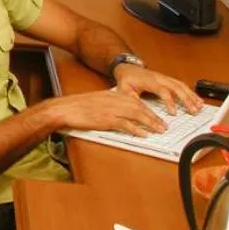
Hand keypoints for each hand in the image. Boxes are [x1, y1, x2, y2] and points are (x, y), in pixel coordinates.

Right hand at [43, 89, 167, 135]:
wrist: (64, 109)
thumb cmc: (76, 107)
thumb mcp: (96, 101)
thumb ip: (109, 105)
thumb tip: (119, 113)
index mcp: (112, 95)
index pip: (136, 101)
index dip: (149, 109)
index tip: (156, 115)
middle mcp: (114, 100)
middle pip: (140, 107)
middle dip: (154, 117)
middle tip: (164, 125)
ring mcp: (111, 110)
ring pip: (137, 115)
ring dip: (150, 123)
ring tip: (160, 130)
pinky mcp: (106, 120)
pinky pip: (126, 125)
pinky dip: (137, 130)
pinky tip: (144, 134)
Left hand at [114, 65, 202, 113]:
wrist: (127, 67)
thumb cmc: (126, 79)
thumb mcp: (124, 90)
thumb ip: (131, 99)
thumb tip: (139, 111)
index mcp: (149, 81)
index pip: (162, 90)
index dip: (169, 101)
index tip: (173, 113)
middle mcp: (159, 78)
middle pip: (176, 87)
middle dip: (186, 99)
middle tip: (193, 111)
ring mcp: (165, 78)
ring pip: (181, 85)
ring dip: (191, 96)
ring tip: (199, 106)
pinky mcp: (168, 79)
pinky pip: (181, 85)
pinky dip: (190, 92)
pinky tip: (197, 99)